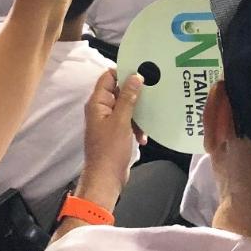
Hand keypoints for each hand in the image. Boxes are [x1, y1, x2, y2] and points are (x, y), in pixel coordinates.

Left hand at [76, 70, 143, 207]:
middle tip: (153, 92)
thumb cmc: (110, 150)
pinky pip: (128, 121)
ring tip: (146, 121)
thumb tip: (135, 76)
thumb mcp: (122, 121)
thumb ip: (128, 97)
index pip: (108, 77)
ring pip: (126, 107)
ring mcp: (108, 121)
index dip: (123, 72)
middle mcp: (101, 109)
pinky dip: (136, 126)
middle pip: (119, 91)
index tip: (142, 71)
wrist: (106, 179)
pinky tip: (143, 137)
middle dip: (135, 94)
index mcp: (97, 103)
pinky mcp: (115, 132)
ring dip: (138, 113)